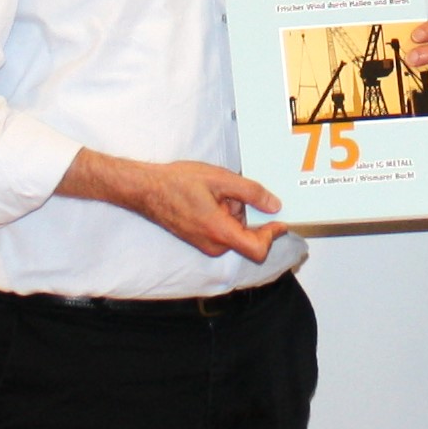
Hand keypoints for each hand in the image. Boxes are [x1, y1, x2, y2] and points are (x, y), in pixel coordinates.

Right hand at [58, 149, 288, 261]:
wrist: (147, 189)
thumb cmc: (179, 183)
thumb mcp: (221, 179)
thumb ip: (251, 193)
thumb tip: (274, 205)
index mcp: (220, 232)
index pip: (257, 248)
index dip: (272, 235)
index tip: (280, 220)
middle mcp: (213, 245)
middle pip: (247, 236)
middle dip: (247, 214)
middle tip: (231, 192)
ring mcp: (205, 244)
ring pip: (234, 231)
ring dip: (234, 212)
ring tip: (216, 192)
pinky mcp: (199, 240)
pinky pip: (222, 230)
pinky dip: (224, 215)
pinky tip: (211, 197)